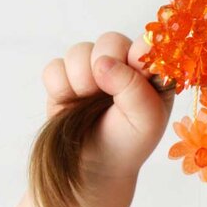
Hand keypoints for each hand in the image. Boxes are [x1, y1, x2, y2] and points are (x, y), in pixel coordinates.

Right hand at [41, 31, 174, 180]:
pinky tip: (71, 103)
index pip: (148, 43)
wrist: (96, 165)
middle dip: (105, 64)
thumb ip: (133, 88)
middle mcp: (123, 64)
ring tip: (89, 101)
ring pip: (79, 51)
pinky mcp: (65, 78)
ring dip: (82, 79)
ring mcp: (92, 69)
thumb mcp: (146, 119)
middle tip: (106, 91)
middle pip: (110, 41)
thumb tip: (103, 63)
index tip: (135, 68)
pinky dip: (61, 87)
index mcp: (152, 70)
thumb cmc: (130, 141)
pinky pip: (54, 68)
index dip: (139, 51)